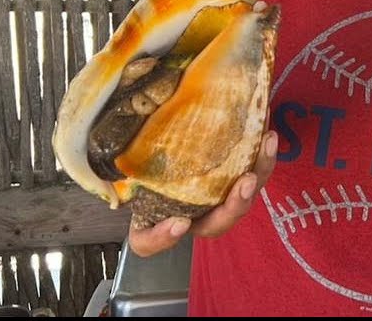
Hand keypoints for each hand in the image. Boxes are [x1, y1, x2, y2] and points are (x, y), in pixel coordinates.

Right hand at [128, 130, 278, 256]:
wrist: (160, 159)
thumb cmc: (141, 171)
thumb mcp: (126, 171)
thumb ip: (120, 169)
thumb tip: (104, 144)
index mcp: (154, 222)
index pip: (150, 241)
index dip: (163, 237)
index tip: (178, 223)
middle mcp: (191, 218)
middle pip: (216, 224)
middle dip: (234, 205)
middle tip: (244, 182)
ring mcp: (217, 201)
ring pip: (243, 198)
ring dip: (259, 171)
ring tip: (267, 143)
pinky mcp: (235, 180)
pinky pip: (254, 172)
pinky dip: (262, 153)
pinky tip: (267, 130)